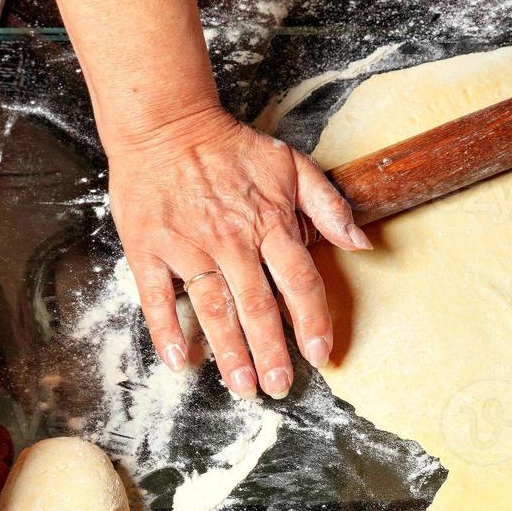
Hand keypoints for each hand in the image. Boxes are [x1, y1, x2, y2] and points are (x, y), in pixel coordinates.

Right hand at [107, 107, 369, 399]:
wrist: (166, 124)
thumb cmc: (230, 147)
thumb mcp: (291, 165)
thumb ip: (329, 205)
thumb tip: (362, 243)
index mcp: (269, 223)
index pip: (299, 281)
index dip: (313, 320)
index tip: (322, 353)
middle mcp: (231, 240)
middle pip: (258, 305)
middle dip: (272, 350)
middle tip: (280, 386)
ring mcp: (188, 245)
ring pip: (213, 307)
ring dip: (229, 351)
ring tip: (243, 386)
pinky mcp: (149, 247)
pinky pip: (157, 296)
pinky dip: (166, 330)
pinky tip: (179, 360)